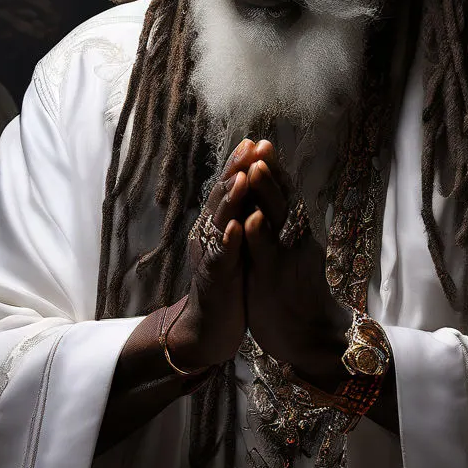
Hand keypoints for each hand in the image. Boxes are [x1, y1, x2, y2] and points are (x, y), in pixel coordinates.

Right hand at [166, 140, 260, 371]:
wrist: (211, 326)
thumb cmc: (229, 281)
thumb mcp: (238, 243)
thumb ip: (242, 216)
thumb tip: (254, 185)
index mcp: (220, 223)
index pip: (231, 188)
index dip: (242, 164)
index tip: (257, 141)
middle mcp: (210, 233)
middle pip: (223, 195)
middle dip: (236, 170)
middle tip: (250, 147)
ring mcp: (210, 254)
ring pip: (220, 221)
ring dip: (231, 199)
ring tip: (243, 178)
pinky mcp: (214, 278)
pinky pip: (220, 257)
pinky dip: (228, 241)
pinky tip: (235, 227)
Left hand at [241, 141, 350, 389]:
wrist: (310, 336)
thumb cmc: (294, 293)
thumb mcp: (285, 253)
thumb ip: (279, 229)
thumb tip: (268, 204)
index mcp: (292, 232)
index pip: (282, 193)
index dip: (271, 168)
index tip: (259, 142)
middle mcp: (293, 238)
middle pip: (282, 197)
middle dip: (270, 170)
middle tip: (260, 142)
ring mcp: (285, 257)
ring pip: (276, 219)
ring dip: (265, 193)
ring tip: (254, 168)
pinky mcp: (276, 280)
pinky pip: (267, 255)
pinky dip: (259, 237)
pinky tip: (250, 220)